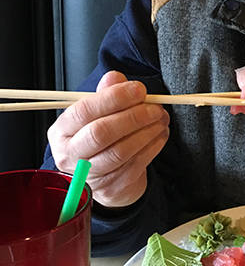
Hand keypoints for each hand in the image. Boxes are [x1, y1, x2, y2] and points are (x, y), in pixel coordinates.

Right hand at [47, 71, 169, 207]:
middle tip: (155, 107)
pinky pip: (135, 165)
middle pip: (102, 133)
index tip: (139, 89)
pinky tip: (160, 135)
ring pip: (121, 151)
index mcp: (61, 131)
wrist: (105, 174)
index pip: (84, 110)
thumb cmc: (100, 137)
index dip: (114, 98)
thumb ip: (106, 93)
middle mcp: (69, 155)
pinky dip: (153, 147)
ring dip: (147, 132)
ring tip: (161, 119)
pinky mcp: (110, 188)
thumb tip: (114, 77)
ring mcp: (89, 175)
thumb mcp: (98, 112)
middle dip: (134, 117)